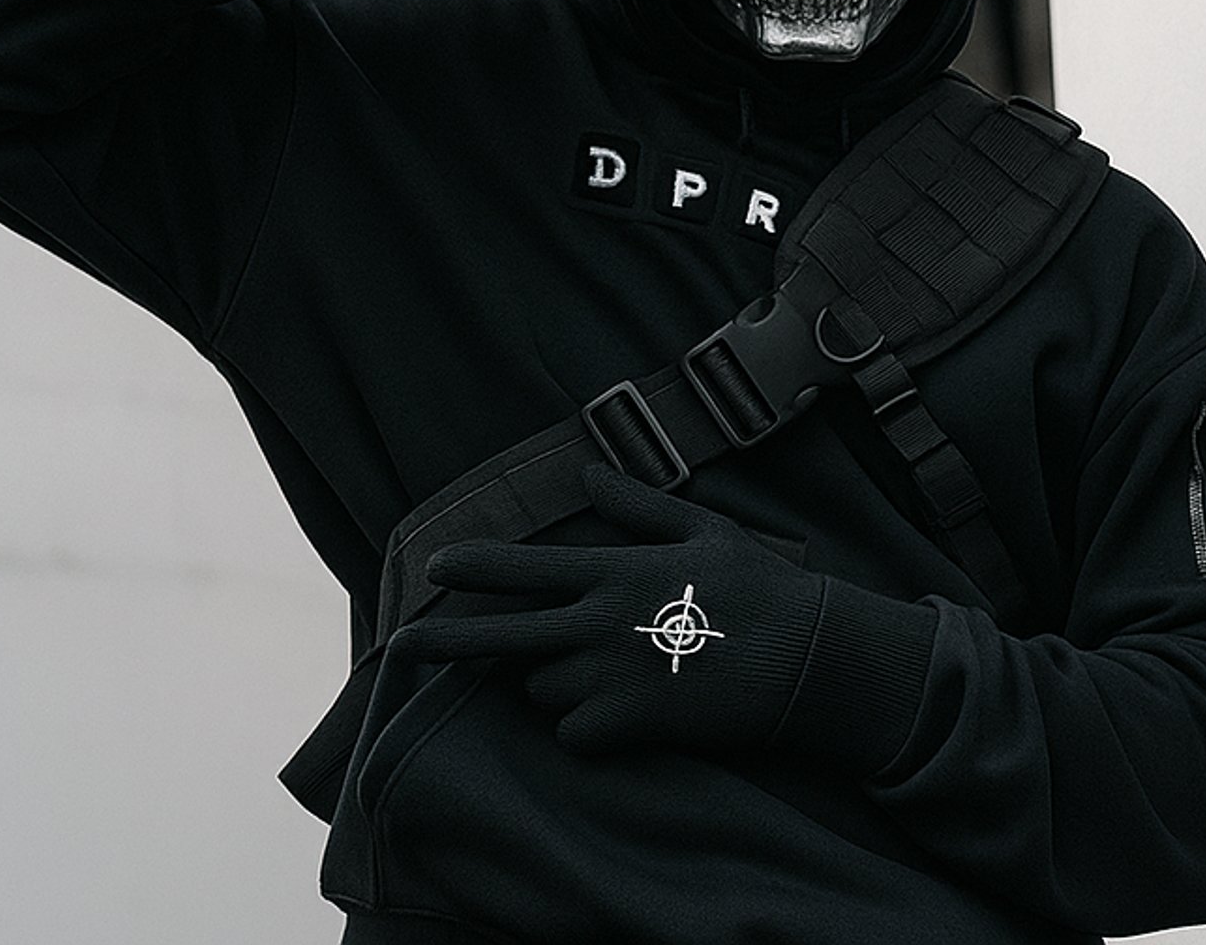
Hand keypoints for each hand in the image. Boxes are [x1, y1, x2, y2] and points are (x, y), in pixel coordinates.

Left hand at [389, 465, 828, 756]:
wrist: (805, 659)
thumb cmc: (759, 587)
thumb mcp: (704, 530)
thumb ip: (640, 507)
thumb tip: (593, 472)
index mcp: (617, 570)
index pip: (528, 568)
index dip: (476, 568)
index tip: (433, 570)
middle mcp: (601, 622)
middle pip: (503, 636)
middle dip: (445, 640)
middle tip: (400, 645)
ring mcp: (610, 676)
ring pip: (543, 688)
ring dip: (556, 682)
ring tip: (611, 667)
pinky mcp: (628, 724)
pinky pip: (575, 733)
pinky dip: (588, 727)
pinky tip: (626, 711)